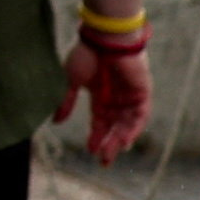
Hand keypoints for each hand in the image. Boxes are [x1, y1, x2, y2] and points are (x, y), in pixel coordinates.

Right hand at [61, 27, 151, 162]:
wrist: (104, 37)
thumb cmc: (86, 54)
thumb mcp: (71, 81)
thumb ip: (66, 102)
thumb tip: (57, 122)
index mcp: (100, 95)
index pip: (100, 122)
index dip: (96, 137)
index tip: (90, 152)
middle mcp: (116, 98)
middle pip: (114, 127)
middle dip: (108, 144)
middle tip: (103, 162)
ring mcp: (130, 96)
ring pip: (127, 124)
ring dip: (119, 139)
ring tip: (110, 153)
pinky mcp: (142, 93)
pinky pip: (140, 116)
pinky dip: (133, 129)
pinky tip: (124, 140)